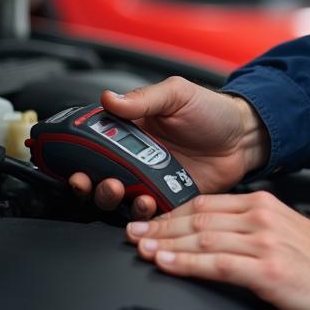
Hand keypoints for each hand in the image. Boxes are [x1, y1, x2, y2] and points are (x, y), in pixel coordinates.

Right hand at [68, 77, 269, 217]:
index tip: (65, 158)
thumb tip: (108, 98)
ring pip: (117, 198)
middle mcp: (136, 158)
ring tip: (117, 188)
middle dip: (86, 181)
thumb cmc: (212, 111)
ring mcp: (150, 180)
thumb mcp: (177, 94)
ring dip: (109, 197)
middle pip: (97, 175)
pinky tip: (146, 202)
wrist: (244, 136)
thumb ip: (143, 99)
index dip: (74, 152)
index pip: (93, 143)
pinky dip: (140, 213)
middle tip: (89, 178)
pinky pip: (146, 214)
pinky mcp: (167, 200)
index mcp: (132, 129)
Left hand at [126, 191, 309, 309]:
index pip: (207, 204)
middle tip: (132, 232)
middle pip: (199, 217)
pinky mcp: (266, 270)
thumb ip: (253, 230)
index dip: (172, 212)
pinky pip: (217, 263)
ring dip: (166, 242)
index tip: (150, 220)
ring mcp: (263, 242)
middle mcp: (261, 217)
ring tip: (141, 247)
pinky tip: (167, 263)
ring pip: (203, 237)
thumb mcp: (285, 234)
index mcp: (263, 205)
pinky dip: (187, 262)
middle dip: (161, 225)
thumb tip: (218, 237)